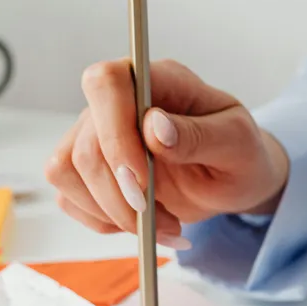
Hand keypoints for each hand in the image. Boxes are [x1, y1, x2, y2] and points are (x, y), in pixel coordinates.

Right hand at [46, 59, 289, 246]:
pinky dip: (105, 222)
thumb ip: (198, 134)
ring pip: (67, 172)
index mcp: (156, 80)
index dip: (114, 133)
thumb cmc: (239, 154)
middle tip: (163, 220)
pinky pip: (70, 198)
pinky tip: (143, 225)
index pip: (106, 83)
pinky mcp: (87, 170)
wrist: (233, 180)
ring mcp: (96, 135)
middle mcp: (118, 103)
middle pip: (84, 145)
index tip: (141, 179)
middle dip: (120, 195)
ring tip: (162, 224)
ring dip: (112, 212)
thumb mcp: (237, 144)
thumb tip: (154, 126)